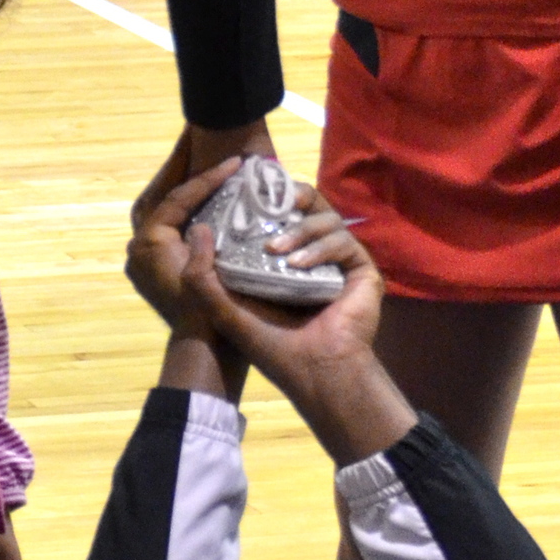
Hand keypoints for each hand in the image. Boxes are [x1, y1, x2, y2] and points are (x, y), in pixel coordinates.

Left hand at [125, 151, 239, 330]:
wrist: (203, 351)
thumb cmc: (211, 312)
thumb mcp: (208, 274)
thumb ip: (201, 244)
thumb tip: (201, 225)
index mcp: (149, 244)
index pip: (179, 198)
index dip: (207, 177)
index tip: (234, 160)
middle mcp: (138, 247)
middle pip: (158, 195)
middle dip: (177, 169)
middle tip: (194, 140)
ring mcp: (143, 258)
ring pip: (158, 209)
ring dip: (177, 187)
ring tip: (196, 163)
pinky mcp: (152, 267)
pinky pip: (163, 226)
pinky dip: (179, 209)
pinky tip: (199, 198)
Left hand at [187, 194, 406, 464]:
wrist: (312, 372)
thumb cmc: (270, 344)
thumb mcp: (224, 309)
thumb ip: (200, 275)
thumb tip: (198, 227)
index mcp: (281, 259)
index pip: (276, 216)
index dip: (261, 199)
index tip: (245, 187)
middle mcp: (312, 254)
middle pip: (307, 205)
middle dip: (287, 198)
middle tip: (270, 203)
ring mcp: (339, 260)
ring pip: (326, 217)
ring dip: (299, 229)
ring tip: (277, 250)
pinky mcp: (361, 268)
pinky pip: (344, 240)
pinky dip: (320, 247)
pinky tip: (299, 265)